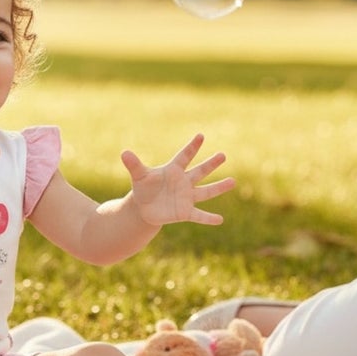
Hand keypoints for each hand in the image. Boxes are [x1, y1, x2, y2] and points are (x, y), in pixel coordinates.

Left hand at [120, 133, 234, 226]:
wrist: (145, 207)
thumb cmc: (144, 188)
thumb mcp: (139, 176)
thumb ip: (134, 164)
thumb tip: (124, 152)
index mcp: (173, 170)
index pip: (184, 156)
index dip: (191, 147)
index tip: (200, 136)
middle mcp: (183, 182)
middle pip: (199, 171)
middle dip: (210, 164)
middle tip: (222, 155)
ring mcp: (187, 197)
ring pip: (206, 191)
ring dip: (219, 187)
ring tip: (233, 181)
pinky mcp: (185, 212)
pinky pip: (199, 215)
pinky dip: (208, 218)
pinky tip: (220, 219)